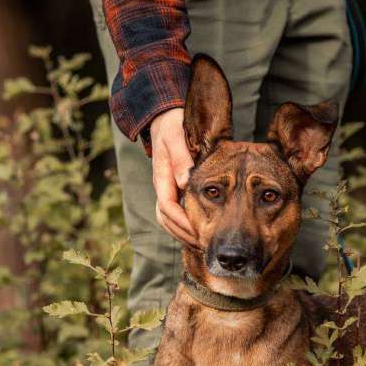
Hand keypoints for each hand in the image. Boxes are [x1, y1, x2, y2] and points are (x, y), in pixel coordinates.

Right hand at [148, 108, 197, 247]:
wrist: (165, 120)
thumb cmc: (172, 126)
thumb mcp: (175, 136)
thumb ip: (180, 157)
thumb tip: (185, 182)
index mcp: (162, 177)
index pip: (167, 207)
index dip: (182, 222)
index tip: (198, 232)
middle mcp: (162, 187)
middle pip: (166, 219)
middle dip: (183, 234)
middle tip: (203, 245)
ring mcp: (167, 190)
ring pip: (168, 220)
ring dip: (183, 234)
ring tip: (201, 245)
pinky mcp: (173, 191)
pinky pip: (175, 214)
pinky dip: (184, 227)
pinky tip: (199, 233)